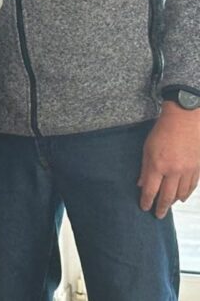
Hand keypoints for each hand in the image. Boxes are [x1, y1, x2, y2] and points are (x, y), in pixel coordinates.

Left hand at [138, 103, 199, 218]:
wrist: (186, 120)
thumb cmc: (162, 131)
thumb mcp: (147, 148)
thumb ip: (145, 168)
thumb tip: (141, 184)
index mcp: (158, 166)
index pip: (151, 190)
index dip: (147, 201)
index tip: (144, 208)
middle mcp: (174, 172)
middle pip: (167, 196)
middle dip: (161, 207)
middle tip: (158, 215)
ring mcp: (188, 171)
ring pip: (181, 193)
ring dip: (174, 201)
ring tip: (168, 206)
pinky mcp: (198, 169)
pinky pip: (192, 186)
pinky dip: (186, 194)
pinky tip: (182, 197)